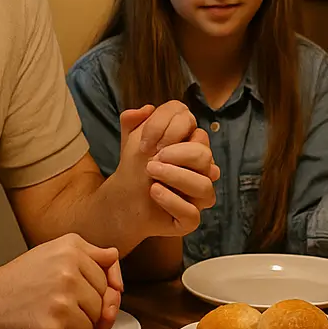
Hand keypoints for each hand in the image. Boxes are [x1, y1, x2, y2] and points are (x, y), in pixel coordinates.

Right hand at [0, 234, 122, 328]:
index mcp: (72, 249)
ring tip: (43, 319)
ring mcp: (61, 304)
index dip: (99, 296)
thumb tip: (116, 263)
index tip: (85, 300)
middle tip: (53, 309)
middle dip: (84, 317)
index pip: (109, 281)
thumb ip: (89, 256)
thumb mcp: (52, 254)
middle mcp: (69, 273)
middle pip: (102, 308)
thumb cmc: (15, 284)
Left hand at [108, 104, 219, 241]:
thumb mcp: (130, 139)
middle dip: (177, 154)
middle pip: (204, 155)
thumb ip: (132, 120)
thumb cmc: (135, 166)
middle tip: (151, 159)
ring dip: (176, 176)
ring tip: (151, 173)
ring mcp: (197, 196)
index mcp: (191, 144)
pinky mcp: (189, 220)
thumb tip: (146, 109)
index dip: (169, 128)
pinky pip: (192, 214)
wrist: (123, 199)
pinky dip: (172, 201)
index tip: (144, 142)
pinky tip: (154, 192)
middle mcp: (201, 170)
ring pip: (204, 185)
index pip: (193, 126)